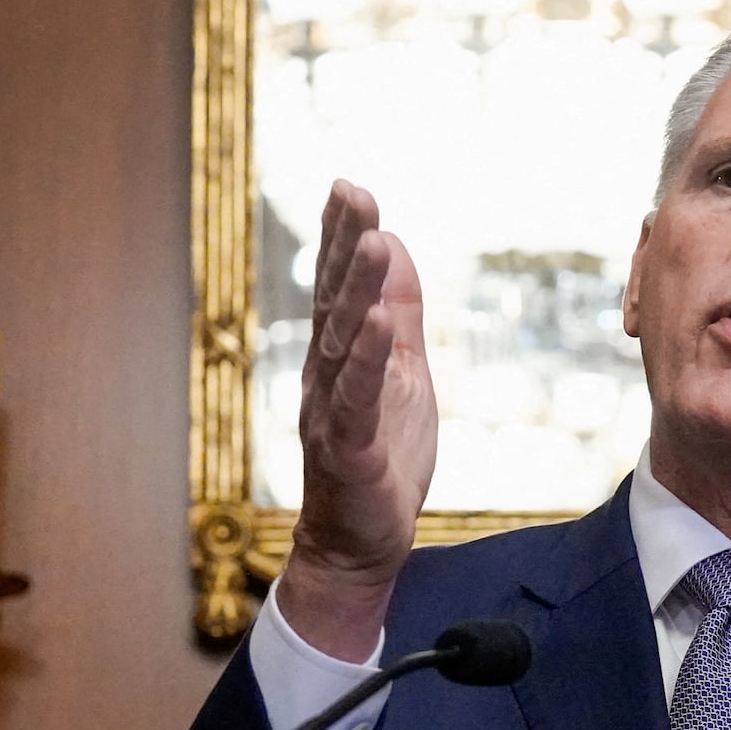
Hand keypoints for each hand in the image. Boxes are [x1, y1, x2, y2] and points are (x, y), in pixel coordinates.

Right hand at [277, 181, 438, 659]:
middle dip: (344, 246)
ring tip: (373, 242)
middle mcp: (326, 378)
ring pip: (343, 344)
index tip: (350, 187)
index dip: (343, 238)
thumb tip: (396, 247)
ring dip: (357, 292)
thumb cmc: (382, 457)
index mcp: (341, 358)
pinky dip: (368, 360)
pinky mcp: (349, 451)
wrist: (364, 543)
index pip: (339, 289)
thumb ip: (400, 314)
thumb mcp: (404, 373)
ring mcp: (332, 413)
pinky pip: (356, 400)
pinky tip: (379, 323)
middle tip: (353, 192)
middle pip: (335, 303)